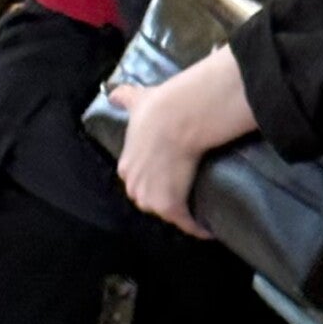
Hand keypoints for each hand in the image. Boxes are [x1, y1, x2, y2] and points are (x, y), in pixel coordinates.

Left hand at [115, 47, 254, 236]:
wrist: (176, 118)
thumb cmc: (158, 109)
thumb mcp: (137, 101)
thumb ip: (125, 98)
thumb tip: (113, 93)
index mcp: (126, 166)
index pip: (137, 181)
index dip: (151, 181)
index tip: (166, 179)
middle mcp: (134, 187)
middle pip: (148, 201)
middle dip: (163, 200)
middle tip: (184, 194)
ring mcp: (151, 199)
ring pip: (166, 214)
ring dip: (181, 215)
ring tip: (198, 210)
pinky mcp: (171, 207)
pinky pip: (187, 224)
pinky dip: (198, 228)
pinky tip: (209, 230)